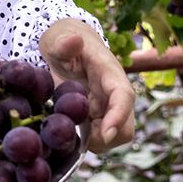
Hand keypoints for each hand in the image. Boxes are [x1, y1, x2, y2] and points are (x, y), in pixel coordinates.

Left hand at [39, 18, 134, 152]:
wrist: (63, 45)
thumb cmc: (62, 41)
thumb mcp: (57, 40)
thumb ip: (64, 43)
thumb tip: (74, 40)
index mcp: (110, 73)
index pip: (124, 96)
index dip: (118, 117)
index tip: (104, 135)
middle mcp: (115, 94)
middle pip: (125, 126)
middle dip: (104, 137)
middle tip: (76, 135)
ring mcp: (108, 107)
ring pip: (115, 136)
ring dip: (95, 141)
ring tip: (69, 128)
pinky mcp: (99, 116)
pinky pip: (100, 137)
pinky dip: (86, 141)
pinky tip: (68, 129)